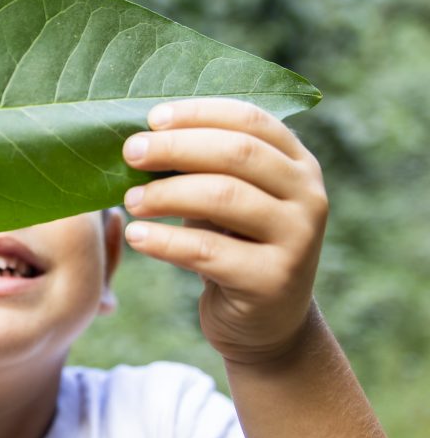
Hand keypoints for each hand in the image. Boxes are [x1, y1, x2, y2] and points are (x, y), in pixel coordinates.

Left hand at [121, 98, 328, 364]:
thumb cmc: (234, 244)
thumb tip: (139, 138)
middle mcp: (308, 196)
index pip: (250, 119)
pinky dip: (164, 241)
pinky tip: (136, 236)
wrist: (265, 323)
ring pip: (223, 197)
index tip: (152, 118)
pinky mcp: (273, 281)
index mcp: (297, 163)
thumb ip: (202, 166)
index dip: (199, 113)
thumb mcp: (226, 198)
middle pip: (237, 153)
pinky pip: (208, 251)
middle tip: (130, 152)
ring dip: (166, 193)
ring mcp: (297, 239)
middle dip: (176, 147)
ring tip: (129, 201)